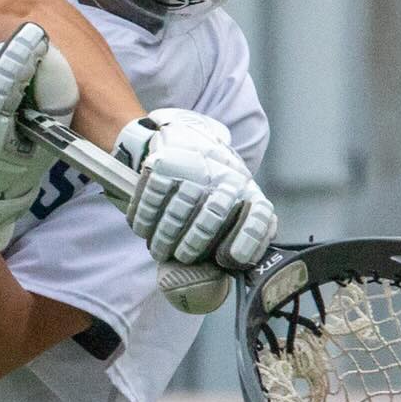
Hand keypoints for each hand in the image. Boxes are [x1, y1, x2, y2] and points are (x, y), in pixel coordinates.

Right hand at [113, 109, 275, 268]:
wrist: (191, 142)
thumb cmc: (217, 185)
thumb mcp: (242, 200)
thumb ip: (252, 230)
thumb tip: (244, 259)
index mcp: (247, 190)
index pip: (257, 215)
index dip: (247, 239)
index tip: (230, 259)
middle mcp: (224, 176)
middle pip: (211, 217)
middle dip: (193, 245)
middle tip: (182, 258)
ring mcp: (193, 167)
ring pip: (177, 211)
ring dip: (164, 238)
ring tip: (158, 251)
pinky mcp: (164, 163)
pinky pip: (151, 197)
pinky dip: (144, 218)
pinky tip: (143, 230)